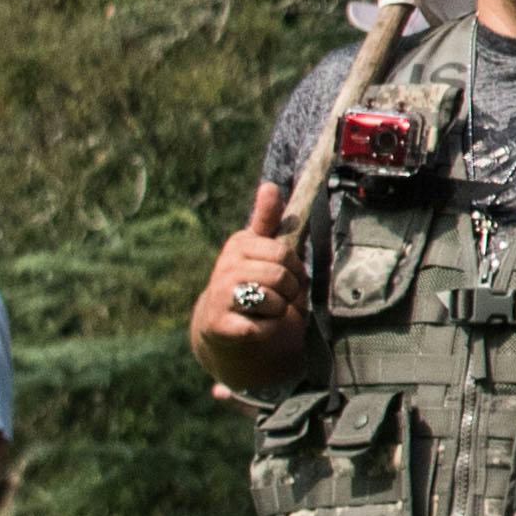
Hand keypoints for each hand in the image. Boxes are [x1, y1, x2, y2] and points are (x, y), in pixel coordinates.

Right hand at [191, 179, 312, 377]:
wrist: (224, 328)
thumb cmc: (251, 284)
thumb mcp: (260, 250)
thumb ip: (268, 220)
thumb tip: (270, 185)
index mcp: (239, 245)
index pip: (283, 252)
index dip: (295, 268)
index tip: (288, 274)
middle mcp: (225, 267)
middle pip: (280, 277)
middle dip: (289, 291)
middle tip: (280, 296)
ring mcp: (220, 296)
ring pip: (273, 301)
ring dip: (279, 311)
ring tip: (267, 310)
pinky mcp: (220, 324)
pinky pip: (260, 327)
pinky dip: (267, 330)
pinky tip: (256, 327)